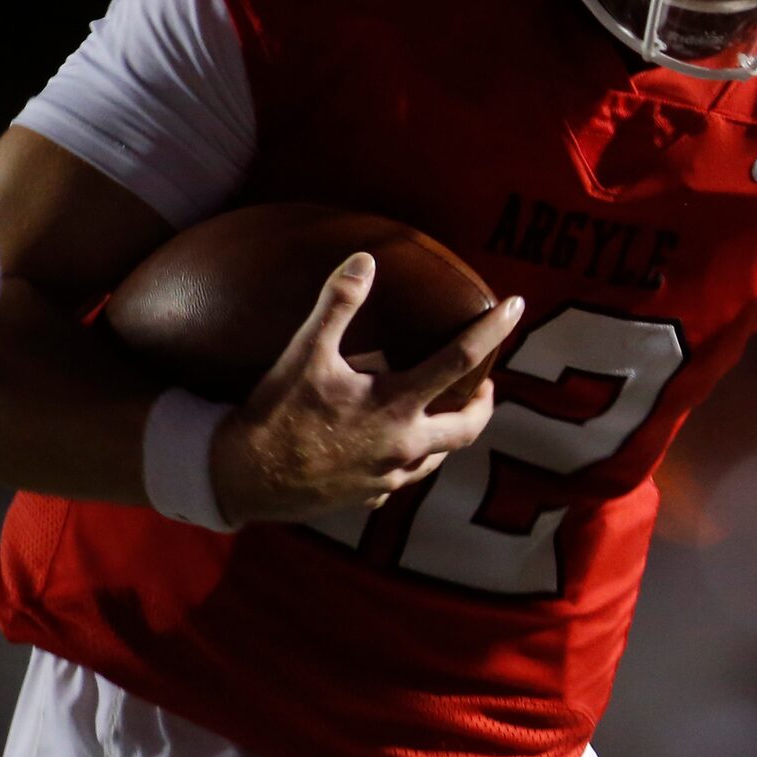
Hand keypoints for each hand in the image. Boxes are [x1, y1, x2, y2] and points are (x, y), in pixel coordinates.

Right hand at [211, 255, 521, 522]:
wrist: (239, 480)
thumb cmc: (273, 414)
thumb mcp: (304, 353)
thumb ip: (338, 305)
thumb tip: (364, 259)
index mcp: (396, 407)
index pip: (460, 361)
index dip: (493, 331)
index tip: (517, 307)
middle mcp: (403, 446)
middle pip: (468, 427)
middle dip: (483, 403)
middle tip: (484, 384)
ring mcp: (388, 477)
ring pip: (438, 458)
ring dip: (447, 434)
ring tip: (440, 412)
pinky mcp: (368, 497)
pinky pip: (402, 480)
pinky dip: (407, 461)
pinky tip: (391, 449)